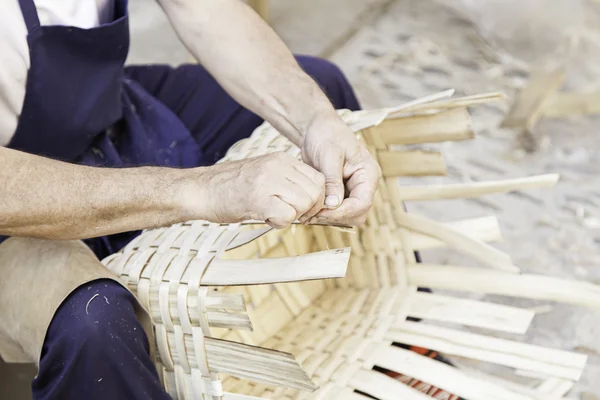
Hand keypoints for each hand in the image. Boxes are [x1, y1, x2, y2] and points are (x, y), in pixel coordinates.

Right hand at [191, 152, 325, 228]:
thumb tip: (315, 201)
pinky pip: (288, 216)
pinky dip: (280, 223)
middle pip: (315, 192)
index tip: (302, 209)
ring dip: (292, 216)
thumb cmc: (231, 188)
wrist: (200, 190)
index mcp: (281, 159)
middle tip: (289, 215)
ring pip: (304, 203)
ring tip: (273, 214)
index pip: (318, 179)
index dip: (315, 199)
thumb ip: (288, 182)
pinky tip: (265, 218)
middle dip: (308, 210)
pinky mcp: (258, 198)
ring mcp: (267, 180)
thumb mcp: (265, 175)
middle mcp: (277, 165)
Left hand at [300, 114, 381, 225]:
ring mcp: (352, 191)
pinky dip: (323, 213)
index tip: (321, 211)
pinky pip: (335, 211)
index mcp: (368, 175)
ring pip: (346, 216)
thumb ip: (333, 180)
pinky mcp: (340, 194)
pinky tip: (308, 209)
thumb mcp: (329, 155)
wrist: (316, 129)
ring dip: (328, 217)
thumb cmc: (326, 135)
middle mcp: (364, 186)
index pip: (362, 203)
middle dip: (335, 216)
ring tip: (307, 212)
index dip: (343, 211)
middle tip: (311, 213)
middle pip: (356, 214)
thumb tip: (333, 204)